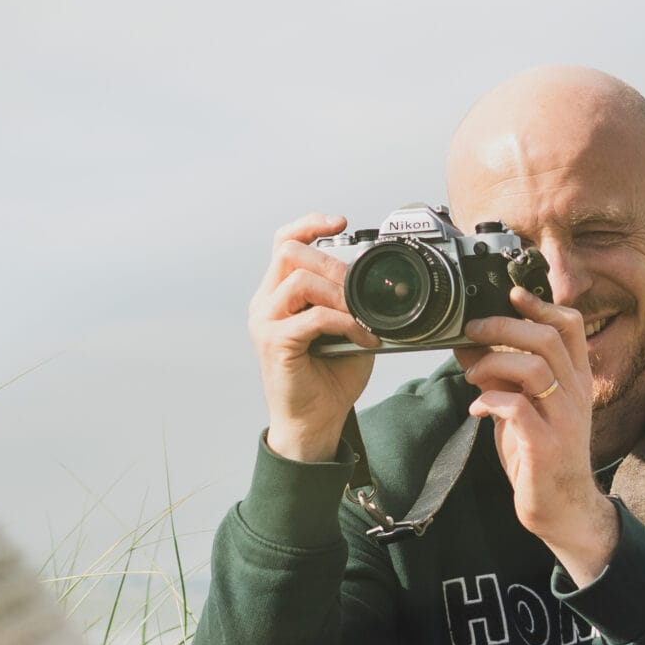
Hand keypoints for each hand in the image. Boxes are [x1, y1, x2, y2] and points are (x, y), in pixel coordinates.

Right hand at [250, 214, 377, 463]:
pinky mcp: (275, 343)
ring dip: (338, 293)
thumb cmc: (328, 378)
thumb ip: (349, 302)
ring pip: (299, 281)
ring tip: (360, 313)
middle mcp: (265, 304)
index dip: (309, 224)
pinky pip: (312, 317)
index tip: (340, 222)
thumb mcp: (344, 329)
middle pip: (289, 253)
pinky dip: (343, 322)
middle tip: (357, 285)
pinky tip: (361, 335)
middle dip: (331, 261)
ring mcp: (266, 323)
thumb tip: (379, 281)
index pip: (283, 243)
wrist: (315, 422)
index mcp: (278, 295)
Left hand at [459, 286, 618, 585]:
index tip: (511, 294)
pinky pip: (516, 407)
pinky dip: (489, 400)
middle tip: (472, 330)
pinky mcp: (544, 446)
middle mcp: (575, 395)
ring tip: (472, 374)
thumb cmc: (542, 457)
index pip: (569, 327)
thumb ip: (506, 378)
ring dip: (493, 363)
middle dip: (503, 326)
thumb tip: (470, 346)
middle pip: (546, 338)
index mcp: (575, 381)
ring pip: (533, 367)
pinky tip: (478, 409)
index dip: (540, 304)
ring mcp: (562, 420)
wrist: (563, 510)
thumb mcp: (527, 408)